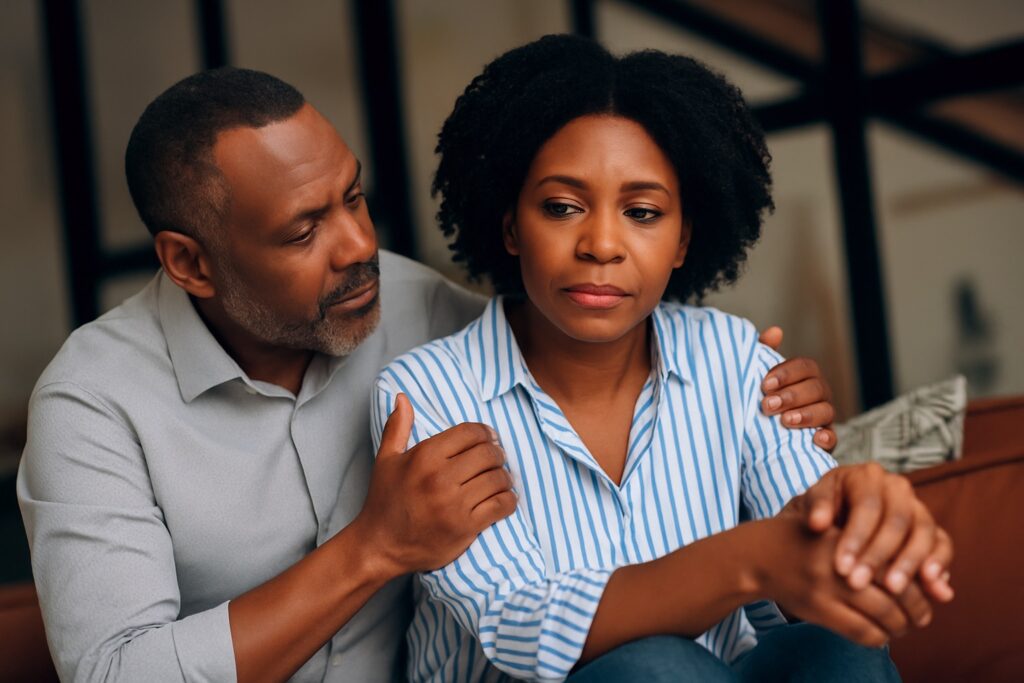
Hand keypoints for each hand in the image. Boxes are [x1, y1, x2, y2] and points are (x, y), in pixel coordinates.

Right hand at [355, 394, 516, 575]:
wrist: (380, 546)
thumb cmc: (384, 500)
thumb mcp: (386, 459)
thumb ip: (398, 427)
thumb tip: (402, 397)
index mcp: (425, 456)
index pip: (471, 432)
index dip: (485, 433)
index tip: (488, 439)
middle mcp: (441, 477)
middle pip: (488, 453)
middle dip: (497, 454)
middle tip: (496, 459)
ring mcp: (454, 503)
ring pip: (498, 478)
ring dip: (505, 478)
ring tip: (500, 480)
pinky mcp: (465, 527)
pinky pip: (501, 505)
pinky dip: (509, 500)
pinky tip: (504, 498)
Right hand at [753, 506, 918, 646]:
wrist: (761, 554)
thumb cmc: (811, 543)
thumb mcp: (843, 534)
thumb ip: (881, 550)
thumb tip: (937, 586)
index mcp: (853, 534)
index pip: (901, 562)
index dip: (921, 582)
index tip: (930, 592)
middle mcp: (842, 557)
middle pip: (898, 590)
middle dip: (917, 608)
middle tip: (922, 616)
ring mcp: (829, 584)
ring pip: (883, 614)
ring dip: (900, 626)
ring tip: (904, 626)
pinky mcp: (817, 608)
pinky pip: (861, 631)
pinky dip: (879, 637)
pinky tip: (881, 634)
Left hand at [758, 326, 836, 451]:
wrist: (758, 439)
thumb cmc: (763, 401)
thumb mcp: (759, 379)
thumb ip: (764, 355)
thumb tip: (775, 331)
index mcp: (805, 377)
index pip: (805, 367)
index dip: (787, 373)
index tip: (765, 384)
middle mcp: (819, 395)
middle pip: (816, 388)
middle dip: (792, 396)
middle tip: (767, 405)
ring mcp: (824, 418)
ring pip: (826, 411)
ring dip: (806, 415)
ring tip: (785, 421)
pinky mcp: (824, 442)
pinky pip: (833, 439)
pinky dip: (826, 438)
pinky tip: (815, 439)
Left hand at [802, 464, 953, 604]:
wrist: (838, 516)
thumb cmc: (823, 510)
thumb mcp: (813, 504)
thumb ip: (815, 509)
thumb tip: (817, 523)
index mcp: (867, 476)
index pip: (867, 505)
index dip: (855, 538)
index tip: (841, 568)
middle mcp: (897, 488)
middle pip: (898, 520)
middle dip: (879, 555)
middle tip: (859, 583)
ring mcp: (918, 507)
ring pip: (924, 533)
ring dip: (910, 564)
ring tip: (893, 590)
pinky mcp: (933, 529)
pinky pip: (943, 545)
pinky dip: (940, 566)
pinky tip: (934, 590)